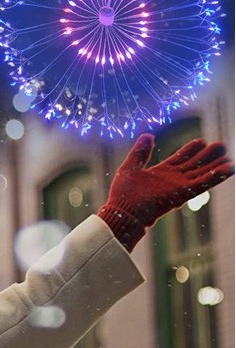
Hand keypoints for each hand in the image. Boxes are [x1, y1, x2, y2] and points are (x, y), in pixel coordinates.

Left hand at [98, 133, 233, 250]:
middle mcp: (173, 179)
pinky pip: (202, 184)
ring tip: (229, 157)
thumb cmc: (122, 194)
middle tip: (221, 145)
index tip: (200, 141)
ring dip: (216, 165)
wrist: (122, 212)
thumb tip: (148, 135)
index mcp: (161, 172)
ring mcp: (179, 186)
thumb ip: (140, 152)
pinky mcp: (182, 193)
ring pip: (202, 173)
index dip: (191, 149)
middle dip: (208, 155)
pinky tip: (229, 168)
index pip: (180, 158)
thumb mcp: (129, 168)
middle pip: (195, 164)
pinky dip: (215, 176)